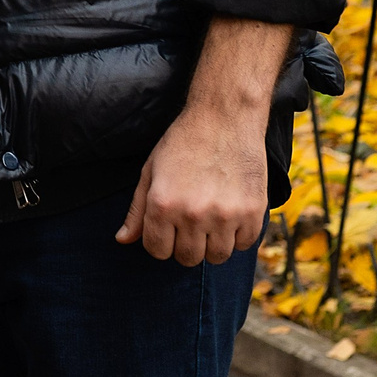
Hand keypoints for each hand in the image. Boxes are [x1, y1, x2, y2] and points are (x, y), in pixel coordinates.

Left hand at [116, 17, 290, 265]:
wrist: (224, 118)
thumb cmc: (182, 143)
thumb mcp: (150, 172)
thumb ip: (137, 211)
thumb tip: (123, 241)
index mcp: (162, 205)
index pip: (157, 251)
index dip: (160, 241)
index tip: (168, 229)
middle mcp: (193, 215)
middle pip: (187, 258)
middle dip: (185, 246)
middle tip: (190, 224)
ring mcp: (225, 215)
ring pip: (217, 257)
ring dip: (212, 244)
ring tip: (211, 221)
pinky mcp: (253, 212)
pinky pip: (244, 245)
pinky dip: (238, 236)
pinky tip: (231, 215)